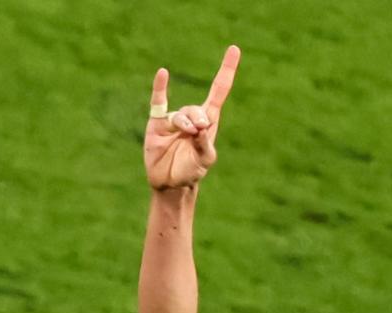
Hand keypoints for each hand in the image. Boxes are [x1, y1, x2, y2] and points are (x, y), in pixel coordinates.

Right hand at [144, 45, 240, 190]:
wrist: (171, 183)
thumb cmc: (192, 170)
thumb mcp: (205, 160)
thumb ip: (205, 144)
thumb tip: (201, 127)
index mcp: (208, 121)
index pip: (219, 90)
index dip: (226, 70)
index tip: (234, 49)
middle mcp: (191, 116)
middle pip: (197, 109)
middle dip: (198, 119)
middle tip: (198, 131)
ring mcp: (173, 120)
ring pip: (180, 115)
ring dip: (184, 124)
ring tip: (187, 134)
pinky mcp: (157, 125)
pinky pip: (158, 102)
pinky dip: (160, 87)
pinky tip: (163, 74)